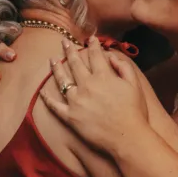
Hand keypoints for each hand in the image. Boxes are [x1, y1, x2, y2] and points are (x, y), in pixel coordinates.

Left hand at [40, 36, 147, 152]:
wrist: (127, 137)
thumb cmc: (134, 112)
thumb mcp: (135, 85)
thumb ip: (124, 67)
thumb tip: (111, 57)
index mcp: (103, 76)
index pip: (95, 56)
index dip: (93, 45)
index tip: (90, 39)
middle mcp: (87, 85)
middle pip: (75, 64)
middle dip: (70, 51)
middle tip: (64, 42)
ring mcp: (76, 101)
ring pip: (62, 80)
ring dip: (56, 68)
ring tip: (52, 60)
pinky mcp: (70, 116)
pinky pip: (55, 106)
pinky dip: (47, 98)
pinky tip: (42, 91)